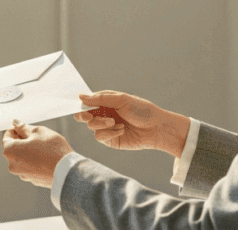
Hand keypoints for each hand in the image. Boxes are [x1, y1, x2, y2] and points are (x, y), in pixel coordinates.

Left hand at [1, 121, 73, 188]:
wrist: (68, 172)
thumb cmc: (52, 150)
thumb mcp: (38, 132)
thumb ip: (24, 127)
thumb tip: (16, 124)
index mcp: (9, 151)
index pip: (6, 135)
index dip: (16, 129)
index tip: (24, 127)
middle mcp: (12, 165)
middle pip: (13, 148)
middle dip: (22, 140)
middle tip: (37, 136)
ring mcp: (22, 174)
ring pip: (22, 157)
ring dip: (29, 150)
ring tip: (44, 147)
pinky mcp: (32, 180)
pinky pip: (30, 166)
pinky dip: (35, 161)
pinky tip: (46, 157)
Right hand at [75, 91, 189, 156]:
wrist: (156, 128)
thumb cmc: (142, 110)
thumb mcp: (121, 99)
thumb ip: (101, 98)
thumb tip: (81, 96)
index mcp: (107, 103)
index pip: (88, 102)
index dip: (82, 104)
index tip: (81, 105)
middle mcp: (105, 115)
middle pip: (84, 116)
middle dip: (83, 116)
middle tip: (87, 116)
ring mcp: (107, 128)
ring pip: (91, 126)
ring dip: (101, 124)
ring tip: (114, 122)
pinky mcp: (111, 140)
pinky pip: (100, 137)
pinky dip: (109, 133)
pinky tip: (121, 130)